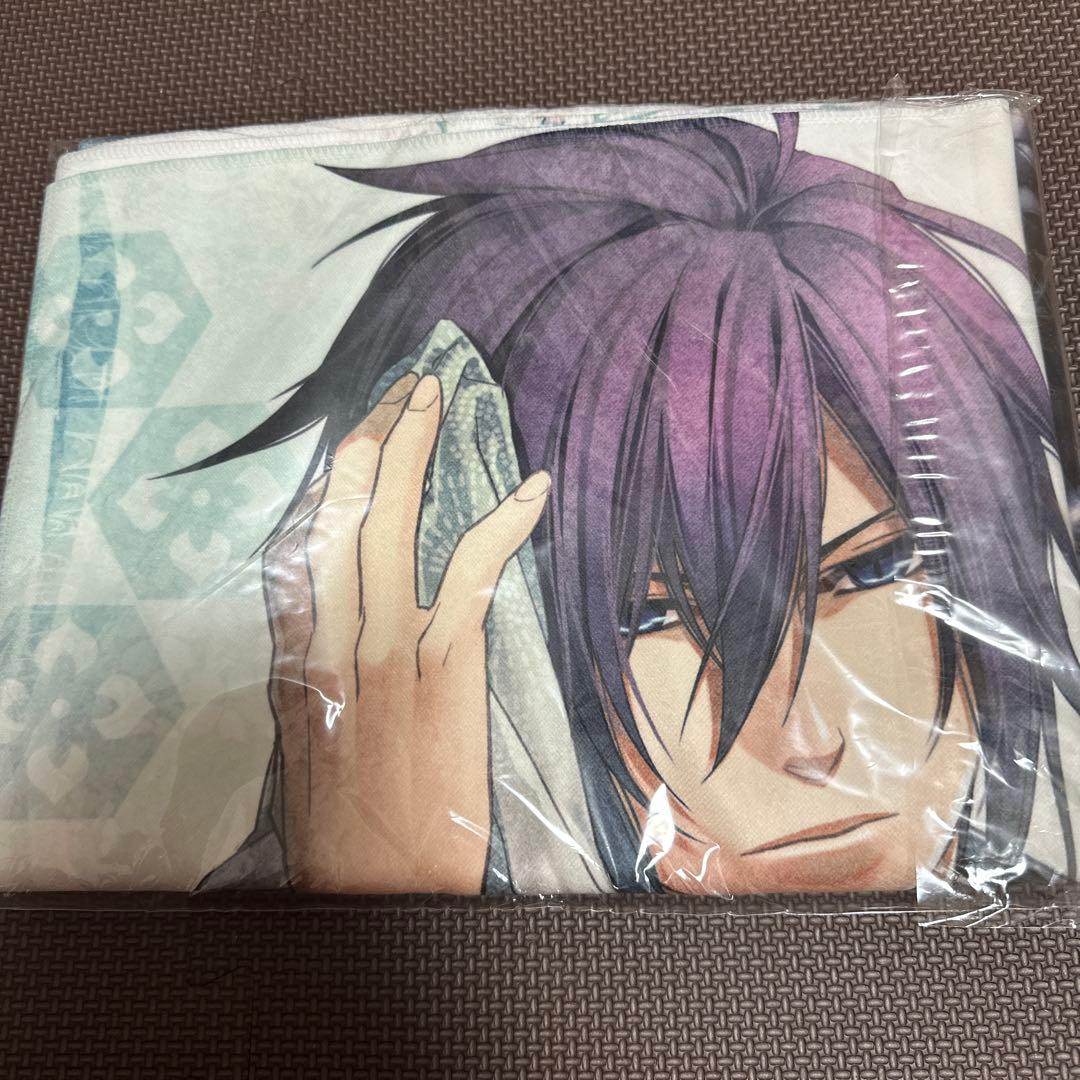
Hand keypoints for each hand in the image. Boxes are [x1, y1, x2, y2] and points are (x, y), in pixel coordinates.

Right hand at [263, 371, 549, 893]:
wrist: (377, 891)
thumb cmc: (344, 825)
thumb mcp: (310, 738)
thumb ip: (317, 670)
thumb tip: (333, 617)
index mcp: (295, 657)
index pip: (301, 542)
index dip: (328, 478)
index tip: (356, 431)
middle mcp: (330, 642)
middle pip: (339, 517)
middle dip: (371, 441)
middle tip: (404, 389)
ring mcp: (387, 653)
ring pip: (390, 531)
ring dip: (415, 456)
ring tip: (436, 399)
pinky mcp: (443, 674)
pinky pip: (469, 581)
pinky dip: (498, 528)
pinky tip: (528, 487)